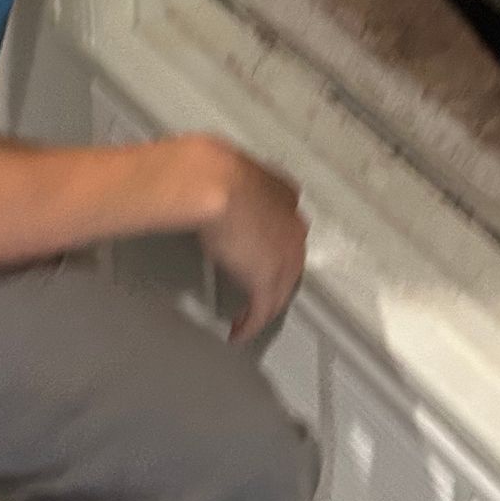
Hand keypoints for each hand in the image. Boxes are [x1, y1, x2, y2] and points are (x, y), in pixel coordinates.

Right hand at [191, 141, 308, 341]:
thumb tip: (207, 181)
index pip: (285, 229)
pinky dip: (250, 324)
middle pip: (289, 263)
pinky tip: (239, 331)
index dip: (272, 246)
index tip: (255, 255)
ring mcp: (284, 257)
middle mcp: (293, 227)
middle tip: (253, 293)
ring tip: (248, 318)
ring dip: (263, 306)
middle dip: (273, 280)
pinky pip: (262, 311)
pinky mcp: (266, 281)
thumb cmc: (211, 169)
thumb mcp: (227, 169)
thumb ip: (229, 182)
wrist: (211, 183)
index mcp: (284, 196)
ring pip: (279, 291)